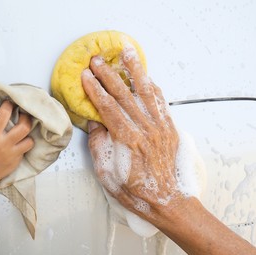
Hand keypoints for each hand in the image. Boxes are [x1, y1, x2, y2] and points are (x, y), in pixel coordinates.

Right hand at [0, 100, 33, 188]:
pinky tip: (17, 143)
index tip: (9, 103)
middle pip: (25, 127)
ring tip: (23, 131)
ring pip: (29, 141)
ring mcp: (12, 154)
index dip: (9, 105)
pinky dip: (22, 146)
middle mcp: (4, 144)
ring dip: (27, 134)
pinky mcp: (15, 163)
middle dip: (26, 118)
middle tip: (22, 115)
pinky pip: (24, 151)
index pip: (5, 114)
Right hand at [82, 46, 181, 225]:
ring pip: (145, 91)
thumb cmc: (136, 192)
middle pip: (124, 95)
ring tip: (126, 53)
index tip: (86, 76)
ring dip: (134, 70)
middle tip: (97, 60)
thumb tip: (94, 123)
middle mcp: (146, 129)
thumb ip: (99, 146)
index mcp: (128, 140)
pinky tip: (146, 75)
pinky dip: (152, 86)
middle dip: (108, 74)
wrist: (168, 201)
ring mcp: (160, 127)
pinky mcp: (170, 128)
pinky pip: (161, 101)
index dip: (95, 90)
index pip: (108, 107)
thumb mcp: (107, 174)